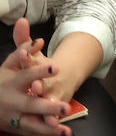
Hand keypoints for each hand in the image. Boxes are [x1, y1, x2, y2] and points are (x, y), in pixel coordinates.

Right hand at [0, 21, 67, 135]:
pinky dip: (47, 134)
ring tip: (64, 129)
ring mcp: (16, 116)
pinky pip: (34, 132)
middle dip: (46, 106)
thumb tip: (33, 34)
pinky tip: (63, 134)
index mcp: (12, 83)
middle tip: (63, 106)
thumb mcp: (10, 64)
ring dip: (49, 127)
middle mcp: (14, 101)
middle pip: (30, 104)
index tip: (55, 67)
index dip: (38, 71)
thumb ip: (22, 49)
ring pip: (32, 123)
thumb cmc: (3, 81)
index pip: (25, 76)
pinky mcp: (19, 127)